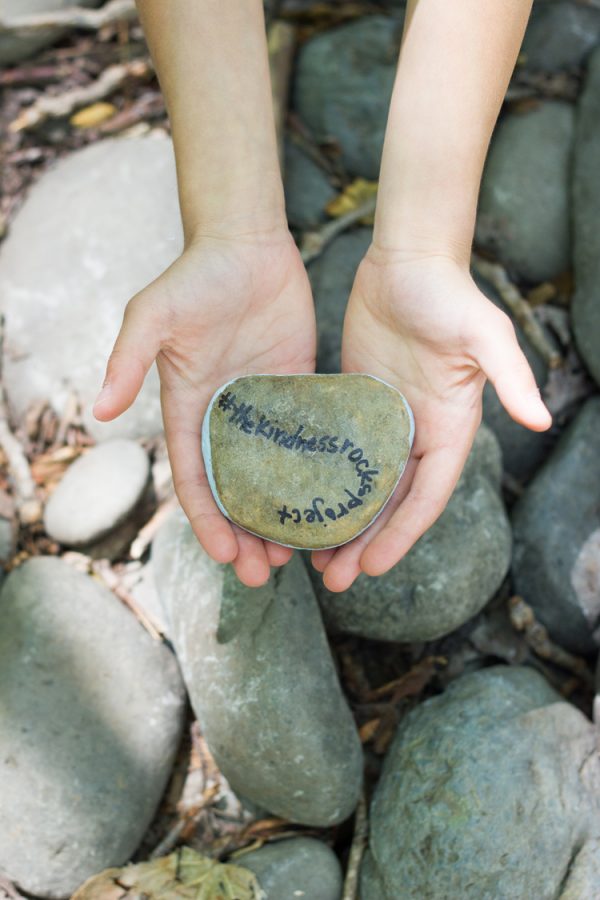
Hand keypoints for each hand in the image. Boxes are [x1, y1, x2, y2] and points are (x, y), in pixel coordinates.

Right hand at [94, 228, 315, 586]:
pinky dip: (313, 475)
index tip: (227, 557)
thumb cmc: (195, 276)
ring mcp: (263, 407)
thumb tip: (100, 412)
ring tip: (301, 555)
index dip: (207, 519)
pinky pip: (306, 442)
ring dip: (282, 515)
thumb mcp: (154, 315)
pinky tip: (332, 503)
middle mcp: (225, 416)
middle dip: (247, 533)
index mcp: (188, 408)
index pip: (194, 477)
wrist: (246, 241)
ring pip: (273, 474)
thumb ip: (129, 360)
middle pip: (235, 488)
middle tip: (268, 574)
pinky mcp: (297, 390)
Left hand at [312, 245, 550, 590]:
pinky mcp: (355, 404)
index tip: (373, 568)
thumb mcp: (485, 334)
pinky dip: (324, 482)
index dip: (401, 534)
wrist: (408, 258)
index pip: (426, 496)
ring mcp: (384, 421)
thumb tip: (542, 420)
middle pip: (391, 502)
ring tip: (313, 557)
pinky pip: (339, 453)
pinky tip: (299, 502)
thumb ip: (512, 376)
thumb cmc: (450, 293)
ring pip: (362, 485)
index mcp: (450, 429)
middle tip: (333, 579)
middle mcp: (418, 433)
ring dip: (342, 522)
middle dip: (365, 542)